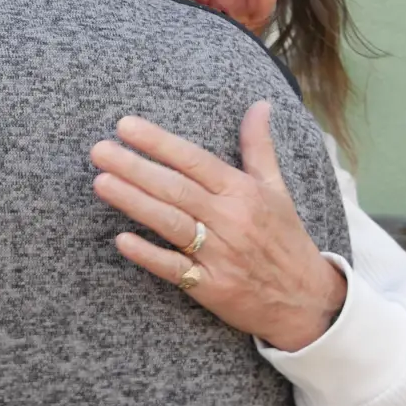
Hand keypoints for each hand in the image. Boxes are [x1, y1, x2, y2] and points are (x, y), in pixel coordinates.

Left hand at [89, 101, 345, 352]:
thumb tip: (260, 104)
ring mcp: (220, 254)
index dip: (159, 142)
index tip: (125, 125)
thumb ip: (259, 147)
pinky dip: (149, 255)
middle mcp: (231, 219)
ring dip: (134, 202)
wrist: (307, 301)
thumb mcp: (277, 190)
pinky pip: (175, 269)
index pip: (195, 160)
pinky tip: (121, 240)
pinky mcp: (211, 286)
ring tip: (101, 182)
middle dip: (135, 168)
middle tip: (99, 150)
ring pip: (171, 223)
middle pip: (176, 188)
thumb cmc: (285, 239)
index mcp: (243, 192)